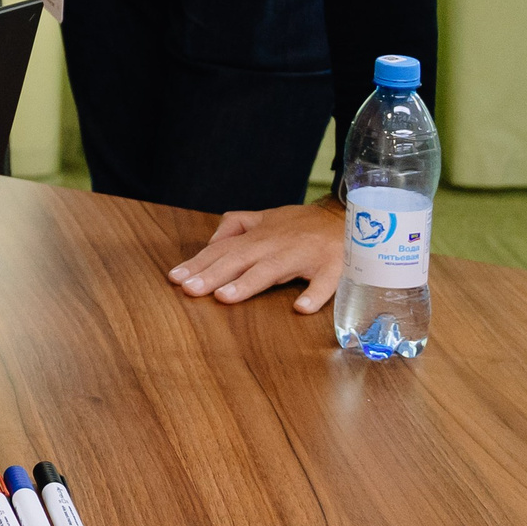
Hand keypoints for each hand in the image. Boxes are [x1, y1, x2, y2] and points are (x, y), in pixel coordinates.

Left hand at [166, 198, 344, 311]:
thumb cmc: (303, 224)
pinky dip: (314, 294)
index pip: (222, 250)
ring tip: (225, 297)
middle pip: (240, 259)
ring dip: (249, 283)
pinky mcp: (333, 267)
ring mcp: (304, 256)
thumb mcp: (266, 217)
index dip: (199, 264)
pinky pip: (324, 283)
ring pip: (273, 270)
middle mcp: (276, 245)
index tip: (175, 278)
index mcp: (259, 237)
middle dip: (213, 274)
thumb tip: (212, 242)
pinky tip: (301, 307)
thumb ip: (236, 226)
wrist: (351, 218)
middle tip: (190, 290)